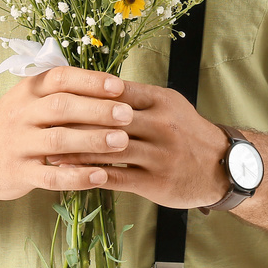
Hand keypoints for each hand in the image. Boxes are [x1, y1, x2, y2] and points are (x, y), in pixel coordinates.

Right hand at [0, 66, 134, 200]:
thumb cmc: (15, 124)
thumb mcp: (29, 99)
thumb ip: (62, 91)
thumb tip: (111, 86)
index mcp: (28, 90)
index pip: (61, 78)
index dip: (91, 81)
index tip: (120, 87)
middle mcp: (21, 113)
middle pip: (62, 107)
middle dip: (97, 110)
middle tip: (128, 115)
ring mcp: (18, 144)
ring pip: (58, 140)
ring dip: (93, 140)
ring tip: (122, 142)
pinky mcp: (18, 173)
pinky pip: (50, 176)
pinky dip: (76, 177)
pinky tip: (101, 176)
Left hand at [49, 80, 231, 209]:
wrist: (222, 166)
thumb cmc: (188, 131)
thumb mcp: (169, 104)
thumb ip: (137, 96)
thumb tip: (98, 85)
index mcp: (160, 101)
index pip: (116, 91)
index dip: (86, 93)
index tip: (59, 94)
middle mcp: (160, 125)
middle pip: (108, 119)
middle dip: (75, 121)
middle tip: (45, 123)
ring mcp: (158, 155)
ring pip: (109, 150)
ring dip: (76, 151)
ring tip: (50, 151)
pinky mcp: (155, 182)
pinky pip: (117, 178)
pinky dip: (91, 175)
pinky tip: (71, 175)